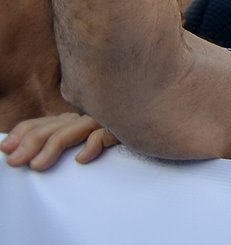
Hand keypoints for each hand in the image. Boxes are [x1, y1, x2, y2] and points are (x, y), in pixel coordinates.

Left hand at [1, 113, 118, 169]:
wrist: (164, 120)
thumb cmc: (127, 131)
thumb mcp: (89, 137)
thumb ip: (67, 138)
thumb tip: (34, 155)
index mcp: (77, 117)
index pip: (42, 122)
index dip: (22, 133)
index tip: (6, 148)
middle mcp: (89, 114)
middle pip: (52, 127)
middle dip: (29, 143)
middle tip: (14, 162)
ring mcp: (107, 118)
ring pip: (72, 130)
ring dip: (51, 148)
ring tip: (37, 166)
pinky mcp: (128, 127)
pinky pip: (106, 133)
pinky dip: (92, 145)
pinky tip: (82, 159)